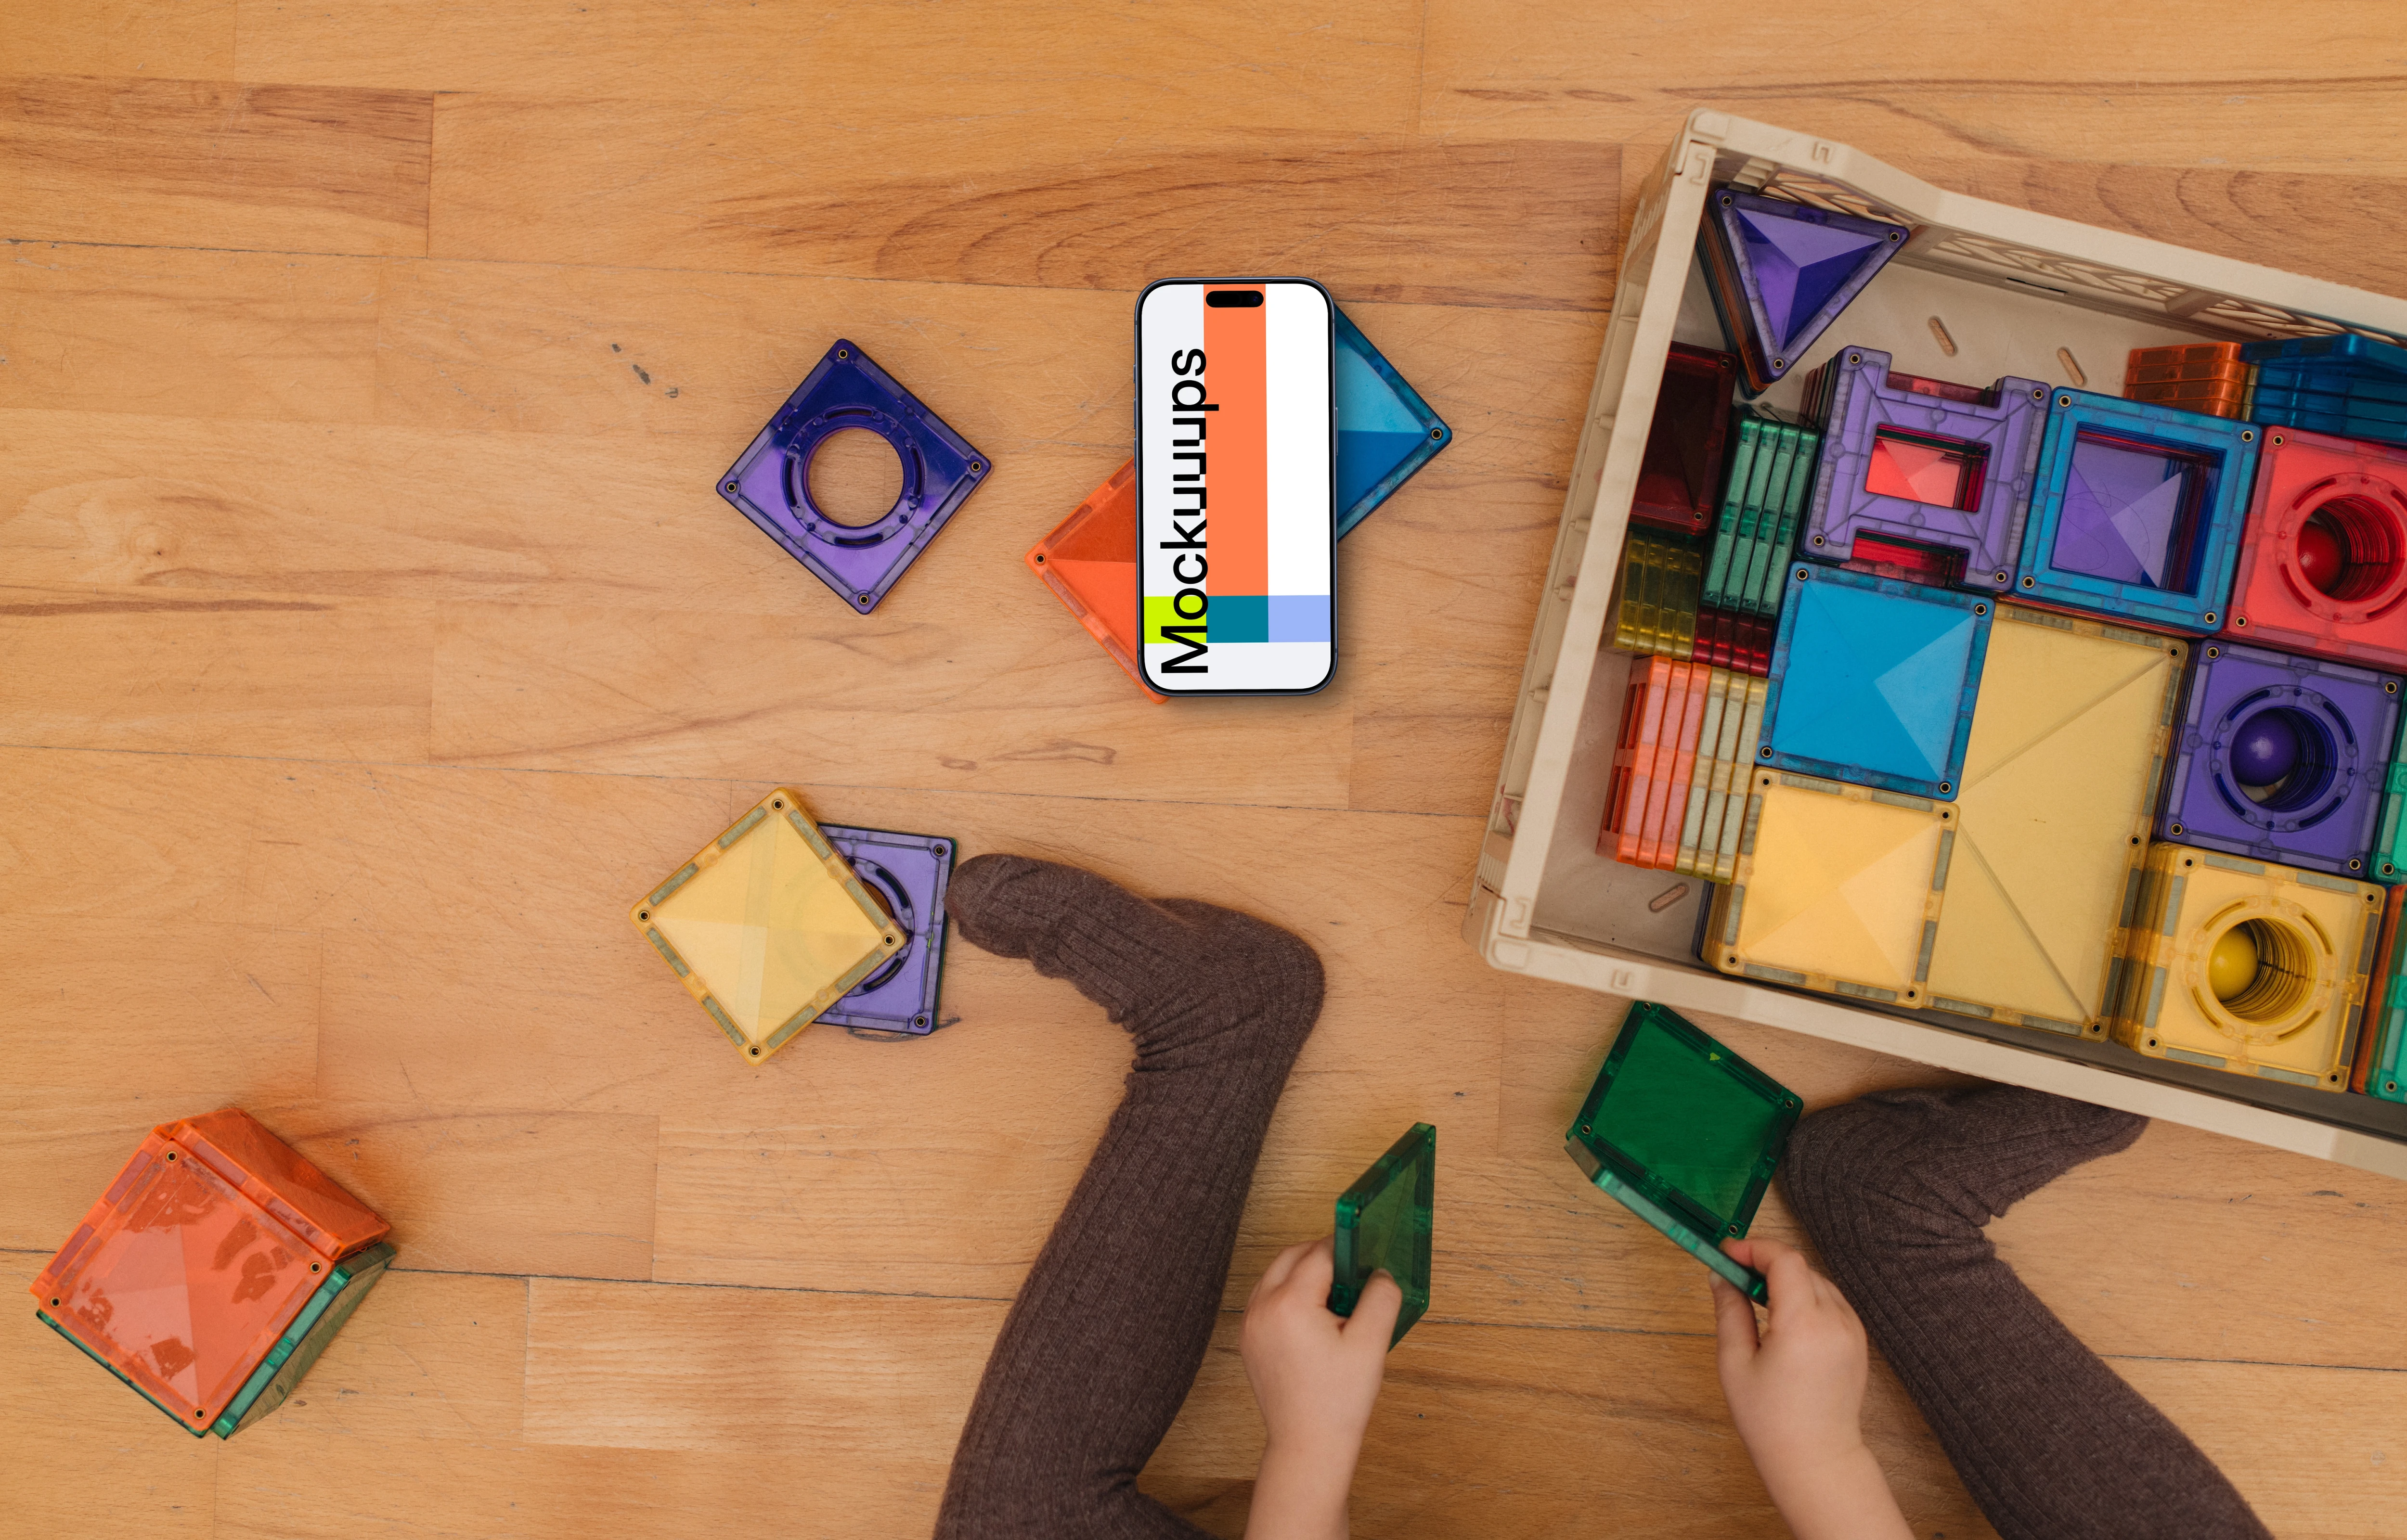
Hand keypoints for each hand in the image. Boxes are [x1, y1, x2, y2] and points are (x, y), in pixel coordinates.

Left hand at [1239, 1235, 1400, 1539]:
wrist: (1308, 1445)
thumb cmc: (1338, 1400)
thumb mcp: (1371, 1344)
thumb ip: (1381, 1297)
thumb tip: (1380, 1272)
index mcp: (1289, 1303)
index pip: (1320, 1253)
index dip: (1347, 1250)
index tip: (1367, 1255)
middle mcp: (1262, 1307)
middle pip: (1292, 1256)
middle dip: (1323, 1256)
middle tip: (1354, 1273)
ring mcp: (1249, 1324)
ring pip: (1276, 1275)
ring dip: (1303, 1273)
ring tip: (1337, 1296)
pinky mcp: (1248, 1340)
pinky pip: (1266, 1298)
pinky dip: (1288, 1294)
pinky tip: (1315, 1316)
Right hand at [1711, 1238, 1911, 1539]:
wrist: (1817, 1460)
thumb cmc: (1772, 1421)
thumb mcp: (1736, 1364)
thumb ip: (1729, 1312)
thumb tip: (1722, 1277)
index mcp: (1804, 1324)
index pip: (1785, 1259)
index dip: (1753, 1248)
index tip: (1728, 1255)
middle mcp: (1835, 1321)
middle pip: (1801, 1267)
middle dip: (1766, 1263)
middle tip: (1735, 1278)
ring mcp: (1852, 1331)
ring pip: (1817, 1282)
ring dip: (1787, 1280)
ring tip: (1757, 1302)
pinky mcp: (1858, 1342)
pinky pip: (1832, 1302)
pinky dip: (1807, 1298)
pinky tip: (1785, 1321)